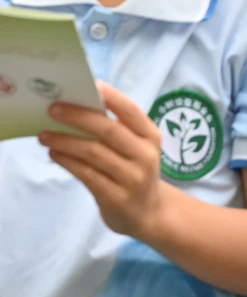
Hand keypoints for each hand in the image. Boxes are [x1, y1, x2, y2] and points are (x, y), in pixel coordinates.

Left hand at [40, 82, 164, 238]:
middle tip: (53, 109)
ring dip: (65, 141)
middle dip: (78, 116)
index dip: (110, 96)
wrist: (147, 212)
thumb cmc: (134, 171)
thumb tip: (79, 105)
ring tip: (44, 135)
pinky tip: (54, 154)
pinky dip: (67, 161)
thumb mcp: (136, 148)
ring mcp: (132, 178)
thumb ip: (116, 129)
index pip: (131, 111)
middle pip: (109, 130)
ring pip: (93, 153)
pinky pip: (86, 174)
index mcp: (151, 137)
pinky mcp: (116, 197)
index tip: (89, 83)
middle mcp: (145, 155)